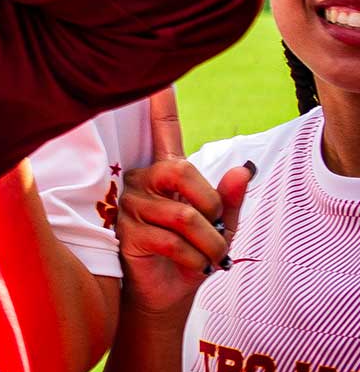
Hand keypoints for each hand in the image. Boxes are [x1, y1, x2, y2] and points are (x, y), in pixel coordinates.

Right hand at [116, 89, 250, 317]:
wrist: (165, 294)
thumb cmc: (189, 254)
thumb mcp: (220, 227)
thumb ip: (230, 199)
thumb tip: (245, 168)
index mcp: (165, 173)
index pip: (162, 131)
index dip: (160, 104)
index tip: (158, 77)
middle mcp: (142, 181)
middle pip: (183, 172)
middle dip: (213, 205)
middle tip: (217, 230)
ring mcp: (130, 206)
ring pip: (184, 215)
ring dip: (210, 243)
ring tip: (210, 258)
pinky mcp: (126, 233)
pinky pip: (173, 240)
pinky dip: (195, 258)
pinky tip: (191, 266)